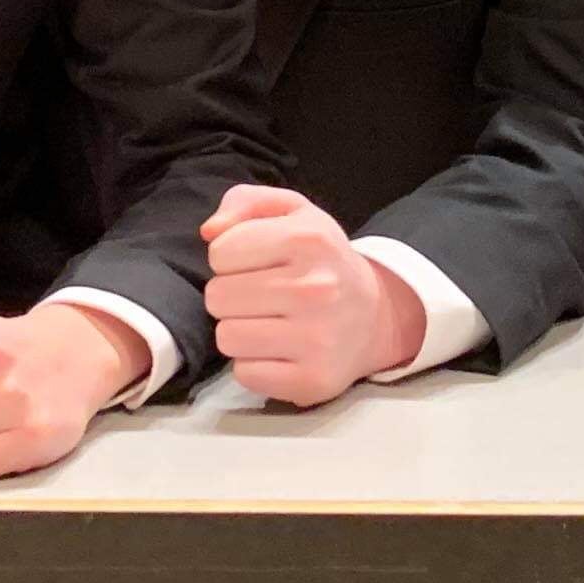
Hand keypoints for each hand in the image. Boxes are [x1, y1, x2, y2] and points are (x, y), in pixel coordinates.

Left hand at [201, 184, 425, 406]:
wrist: (374, 316)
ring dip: (240, 330)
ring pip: (226, 337)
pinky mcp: (312, 380)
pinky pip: (245, 373)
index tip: (258, 263)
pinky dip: (254, 363)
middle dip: (232, 295)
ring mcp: (316, 339)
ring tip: (269, 321)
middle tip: (263, 295)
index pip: (220, 253)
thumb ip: (245, 202)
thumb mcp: (293, 213)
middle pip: (217, 297)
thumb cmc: (321, 260)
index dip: (231, 257)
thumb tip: (209, 232)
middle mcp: (316, 288)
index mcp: (309, 239)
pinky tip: (279, 350)